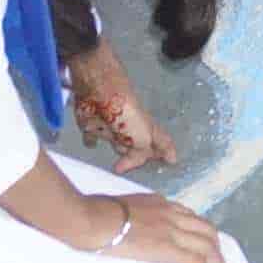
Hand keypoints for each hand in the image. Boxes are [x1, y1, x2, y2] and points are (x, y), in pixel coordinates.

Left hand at [67, 39, 180, 172]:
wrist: (99, 92)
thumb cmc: (125, 114)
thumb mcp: (142, 137)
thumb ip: (143, 153)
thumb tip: (154, 160)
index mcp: (145, 130)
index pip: (160, 142)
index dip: (166, 151)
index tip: (171, 162)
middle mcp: (131, 128)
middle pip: (137, 144)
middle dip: (138, 156)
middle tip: (134, 170)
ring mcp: (112, 125)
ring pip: (118, 142)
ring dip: (119, 150)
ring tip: (118, 164)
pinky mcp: (93, 124)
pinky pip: (93, 135)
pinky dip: (92, 141)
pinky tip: (91, 145)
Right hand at [83, 191, 227, 262]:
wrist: (93, 219)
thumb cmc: (94, 213)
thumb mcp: (120, 205)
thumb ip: (131, 213)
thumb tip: (125, 224)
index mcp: (160, 203)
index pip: (190, 217)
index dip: (198, 234)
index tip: (197, 247)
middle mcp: (173, 214)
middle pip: (208, 230)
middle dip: (216, 249)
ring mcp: (173, 230)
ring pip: (209, 246)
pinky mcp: (168, 248)